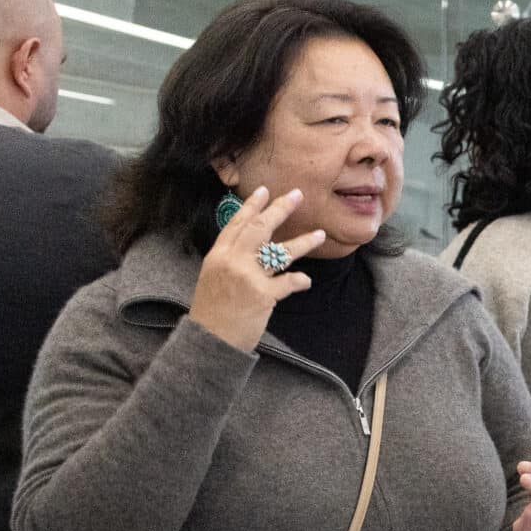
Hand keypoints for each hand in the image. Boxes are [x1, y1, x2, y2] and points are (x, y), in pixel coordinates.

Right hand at [188, 187, 326, 351]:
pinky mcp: (263, 295)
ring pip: (280, 252)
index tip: (265, 190)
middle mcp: (232, 261)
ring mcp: (248, 277)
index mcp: (218, 255)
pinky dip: (300, 280)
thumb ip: (231, 259)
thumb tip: (252, 247)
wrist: (209, 339)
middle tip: (298, 195)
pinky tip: (306, 280)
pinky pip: (289, 282)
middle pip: (260, 228)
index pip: (237, 224)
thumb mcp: (213, 277)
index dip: (252, 206)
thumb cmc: (213, 311)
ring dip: (303, 242)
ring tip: (320, 234)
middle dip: (280, 209)